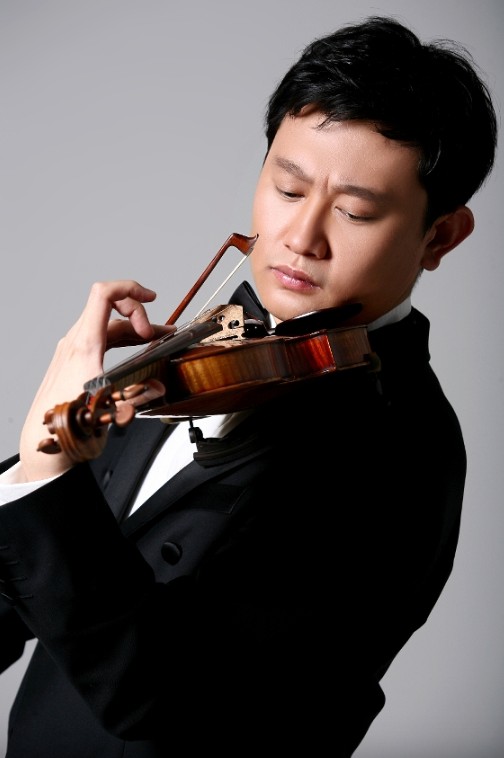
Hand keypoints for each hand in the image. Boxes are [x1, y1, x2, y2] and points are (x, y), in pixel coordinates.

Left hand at [19, 281, 174, 480]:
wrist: (44, 441)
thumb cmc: (70, 424)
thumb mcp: (111, 409)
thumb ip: (140, 396)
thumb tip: (159, 388)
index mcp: (85, 345)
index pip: (104, 294)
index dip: (130, 289)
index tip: (151, 298)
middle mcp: (75, 342)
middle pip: (110, 308)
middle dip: (139, 314)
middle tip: (160, 333)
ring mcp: (71, 350)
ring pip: (106, 324)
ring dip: (132, 327)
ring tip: (155, 337)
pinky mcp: (71, 360)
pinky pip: (99, 337)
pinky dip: (120, 337)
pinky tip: (134, 347)